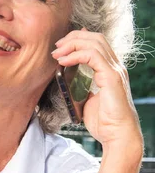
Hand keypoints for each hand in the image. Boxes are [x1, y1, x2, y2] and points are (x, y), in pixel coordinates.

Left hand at [52, 29, 142, 155]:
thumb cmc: (103, 122)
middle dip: (73, 38)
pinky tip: (64, 61)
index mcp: (109, 70)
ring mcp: (114, 70)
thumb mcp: (87, 99)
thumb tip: (67, 77)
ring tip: (57, 54)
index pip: (96, 42)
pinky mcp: (111, 77)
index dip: (77, 39)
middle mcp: (115, 66)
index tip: (60, 47)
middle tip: (56, 47)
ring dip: (72, 45)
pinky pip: (93, 56)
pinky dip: (76, 55)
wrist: (117, 135)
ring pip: (94, 43)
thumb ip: (81, 86)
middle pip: (95, 38)